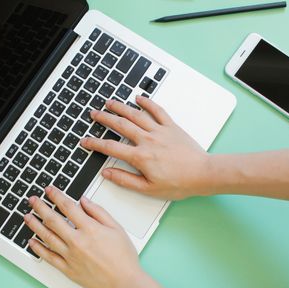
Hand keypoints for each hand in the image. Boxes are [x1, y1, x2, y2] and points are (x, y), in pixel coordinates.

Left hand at [25, 186, 142, 287]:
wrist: (124, 283)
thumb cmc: (123, 258)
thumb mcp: (116, 228)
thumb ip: (98, 212)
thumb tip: (84, 201)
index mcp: (89, 229)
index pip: (68, 207)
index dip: (56, 196)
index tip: (49, 190)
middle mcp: (77, 242)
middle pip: (53, 220)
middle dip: (40, 207)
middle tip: (32, 200)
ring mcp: (70, 256)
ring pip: (47, 237)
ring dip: (35, 225)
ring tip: (27, 217)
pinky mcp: (68, 270)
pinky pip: (48, 257)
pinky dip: (38, 249)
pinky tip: (32, 242)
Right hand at [81, 96, 214, 199]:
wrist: (203, 174)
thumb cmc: (180, 183)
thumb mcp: (148, 189)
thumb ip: (125, 180)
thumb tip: (107, 173)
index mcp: (140, 157)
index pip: (111, 147)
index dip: (95, 144)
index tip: (85, 142)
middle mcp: (148, 140)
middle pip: (120, 125)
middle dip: (104, 118)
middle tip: (94, 114)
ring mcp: (160, 131)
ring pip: (136, 115)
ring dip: (121, 107)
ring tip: (109, 103)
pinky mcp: (172, 127)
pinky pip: (158, 110)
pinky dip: (148, 102)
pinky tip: (139, 98)